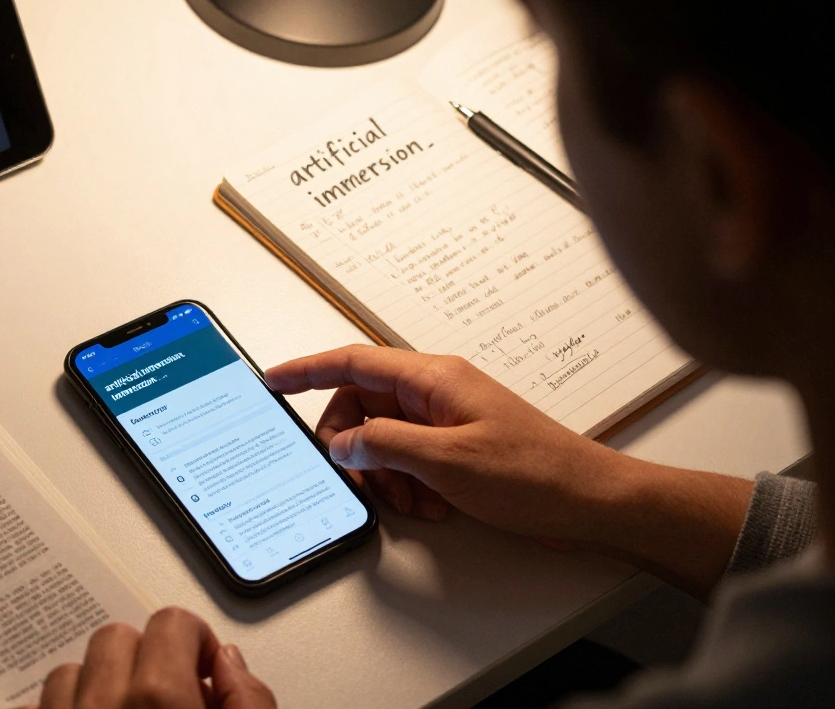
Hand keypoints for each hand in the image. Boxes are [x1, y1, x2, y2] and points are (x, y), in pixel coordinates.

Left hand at [31, 607, 275, 708]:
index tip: (204, 674)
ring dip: (99, 688)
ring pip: (70, 671)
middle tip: (168, 702)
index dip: (196, 644)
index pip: (172, 622)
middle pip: (117, 637)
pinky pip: (34, 708)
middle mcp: (102, 706)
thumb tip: (230, 663)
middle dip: (146, 661)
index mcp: (159, 701)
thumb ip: (250, 702)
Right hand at [265, 345, 752, 596]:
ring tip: (412, 500)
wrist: (591, 501)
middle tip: (359, 477)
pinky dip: (408, 484)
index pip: (352, 361)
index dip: (307, 370)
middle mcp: (436, 391)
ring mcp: (446, 419)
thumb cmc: (537, 474)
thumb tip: (342, 440)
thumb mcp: (448, 461)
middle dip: (353, 446)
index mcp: (432, 378)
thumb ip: (386, 445)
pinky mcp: (456, 446)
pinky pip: (409, 458)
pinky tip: (432, 504)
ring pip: (383, 438)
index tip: (273, 379)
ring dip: (385, 473)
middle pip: (362, 406)